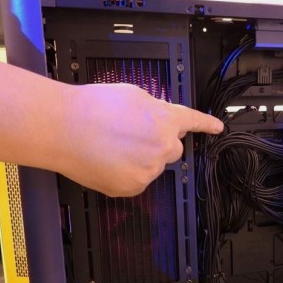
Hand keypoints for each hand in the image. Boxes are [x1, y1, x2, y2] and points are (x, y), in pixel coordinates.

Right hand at [56, 83, 222, 196]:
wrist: (64, 128)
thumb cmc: (92, 107)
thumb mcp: (132, 95)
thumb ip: (154, 109)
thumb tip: (157, 118)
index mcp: (166, 120)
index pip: (192, 122)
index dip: (206, 125)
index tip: (218, 128)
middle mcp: (163, 147)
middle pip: (173, 150)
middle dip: (159, 144)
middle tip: (132, 137)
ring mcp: (149, 170)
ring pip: (151, 166)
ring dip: (139, 159)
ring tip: (110, 147)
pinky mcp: (133, 187)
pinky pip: (136, 181)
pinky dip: (125, 174)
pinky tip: (106, 162)